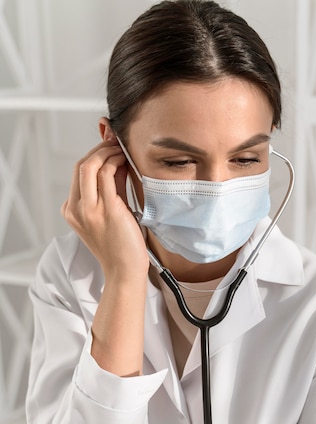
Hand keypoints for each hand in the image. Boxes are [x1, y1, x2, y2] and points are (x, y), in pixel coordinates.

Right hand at [61, 139, 148, 280]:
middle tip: (115, 143)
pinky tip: (125, 161)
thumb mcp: (110, 212)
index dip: (94, 156)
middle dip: (99, 149)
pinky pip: (107, 175)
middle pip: (81, 166)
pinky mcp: (107, 209)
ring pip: (91, 166)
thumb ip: (111, 189)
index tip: (108, 147)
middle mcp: (76, 209)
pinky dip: (115, 162)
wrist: (125, 271)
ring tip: (121, 150)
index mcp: (72, 210)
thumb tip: (117, 162)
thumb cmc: (121, 246)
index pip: (78, 174)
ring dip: (108, 152)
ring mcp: (89, 209)